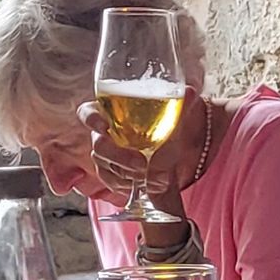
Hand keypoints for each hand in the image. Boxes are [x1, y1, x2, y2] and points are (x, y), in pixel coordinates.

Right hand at [80, 98, 187, 219]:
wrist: (183, 145)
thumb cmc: (174, 120)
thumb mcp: (181, 110)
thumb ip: (183, 101)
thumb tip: (190, 93)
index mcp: (111, 110)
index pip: (89, 113)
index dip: (92, 119)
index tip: (104, 126)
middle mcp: (105, 133)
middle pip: (98, 146)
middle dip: (119, 157)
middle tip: (142, 164)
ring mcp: (108, 156)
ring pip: (104, 167)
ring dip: (126, 175)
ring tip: (153, 180)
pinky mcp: (114, 174)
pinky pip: (112, 182)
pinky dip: (127, 186)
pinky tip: (145, 186)